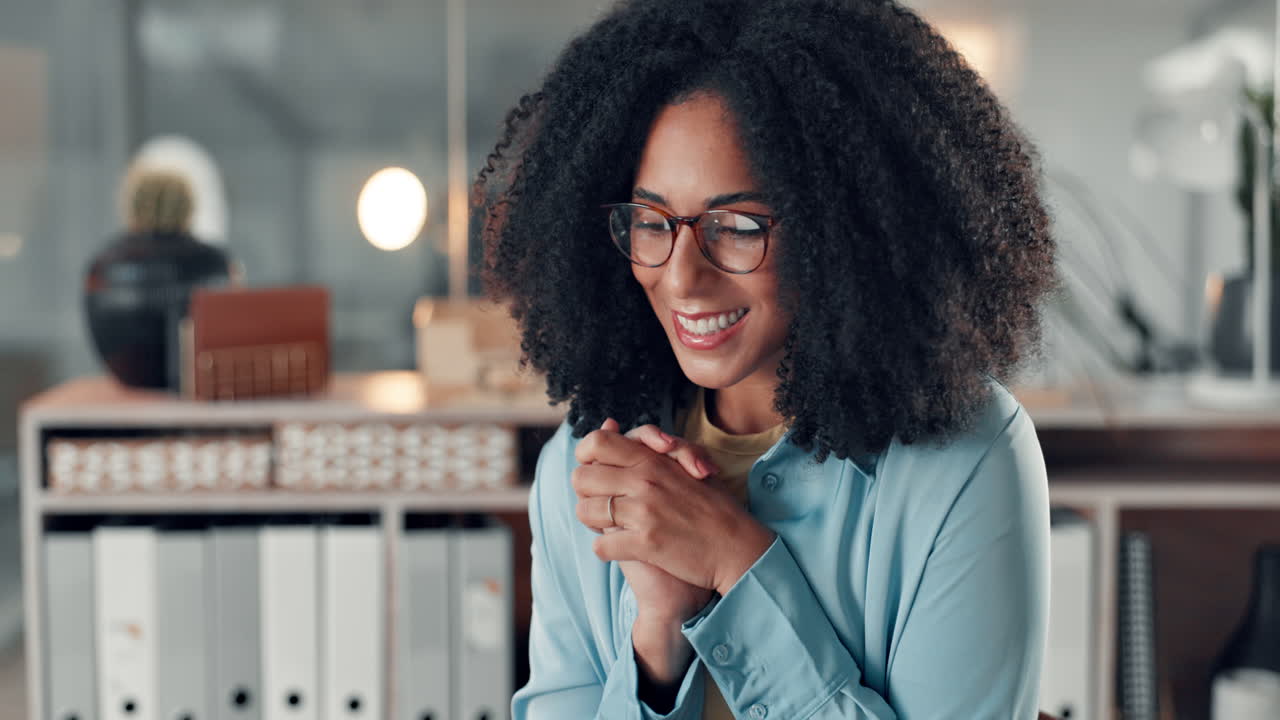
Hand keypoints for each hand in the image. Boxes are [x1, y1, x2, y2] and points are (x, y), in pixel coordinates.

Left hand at [580, 418, 714, 623]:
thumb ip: (647, 446)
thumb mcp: (684, 464)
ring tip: (611, 527)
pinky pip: (601, 545)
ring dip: (593, 523)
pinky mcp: (646, 543)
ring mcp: (644, 511)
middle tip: (601, 504)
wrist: (737, 546)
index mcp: (652, 459)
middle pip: (581, 478)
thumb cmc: (713, 506)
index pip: (596, 442)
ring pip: (585, 512)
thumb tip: (608, 424)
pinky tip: (621, 548)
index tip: (594, 470)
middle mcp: (644, 480)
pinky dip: (606, 549)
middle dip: (586, 493)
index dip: (585, 456)